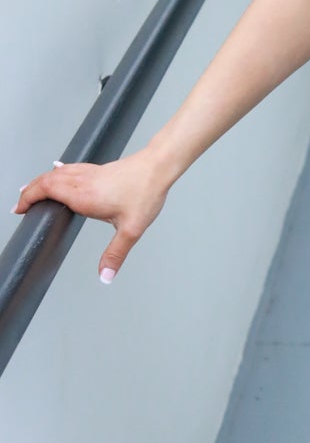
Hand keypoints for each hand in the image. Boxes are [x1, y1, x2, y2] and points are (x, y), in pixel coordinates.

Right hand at [13, 148, 174, 282]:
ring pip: (56, 173)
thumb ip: (116, 254)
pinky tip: (57, 169)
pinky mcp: (97, 168)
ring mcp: (89, 173)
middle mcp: (81, 181)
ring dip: (41, 181)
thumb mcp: (131, 230)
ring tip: (30, 190)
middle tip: (19, 204)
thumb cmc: (145, 193)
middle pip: (45, 181)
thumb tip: (105, 276)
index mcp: (83, 196)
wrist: (158, 167)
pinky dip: (57, 172)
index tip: (18, 209)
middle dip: (29, 191)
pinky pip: (69, 168)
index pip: (45, 191)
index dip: (28, 199)